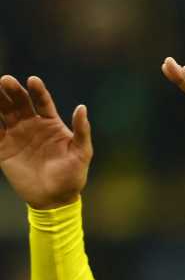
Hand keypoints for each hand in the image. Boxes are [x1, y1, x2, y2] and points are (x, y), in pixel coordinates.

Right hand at [0, 75, 91, 207]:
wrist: (55, 198)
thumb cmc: (73, 176)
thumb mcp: (81, 153)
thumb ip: (82, 131)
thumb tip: (82, 107)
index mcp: (50, 123)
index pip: (42, 102)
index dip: (38, 91)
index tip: (33, 80)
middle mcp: (31, 124)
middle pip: (19, 102)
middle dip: (13, 91)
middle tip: (6, 80)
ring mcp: (16, 134)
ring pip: (3, 112)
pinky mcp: (3, 147)